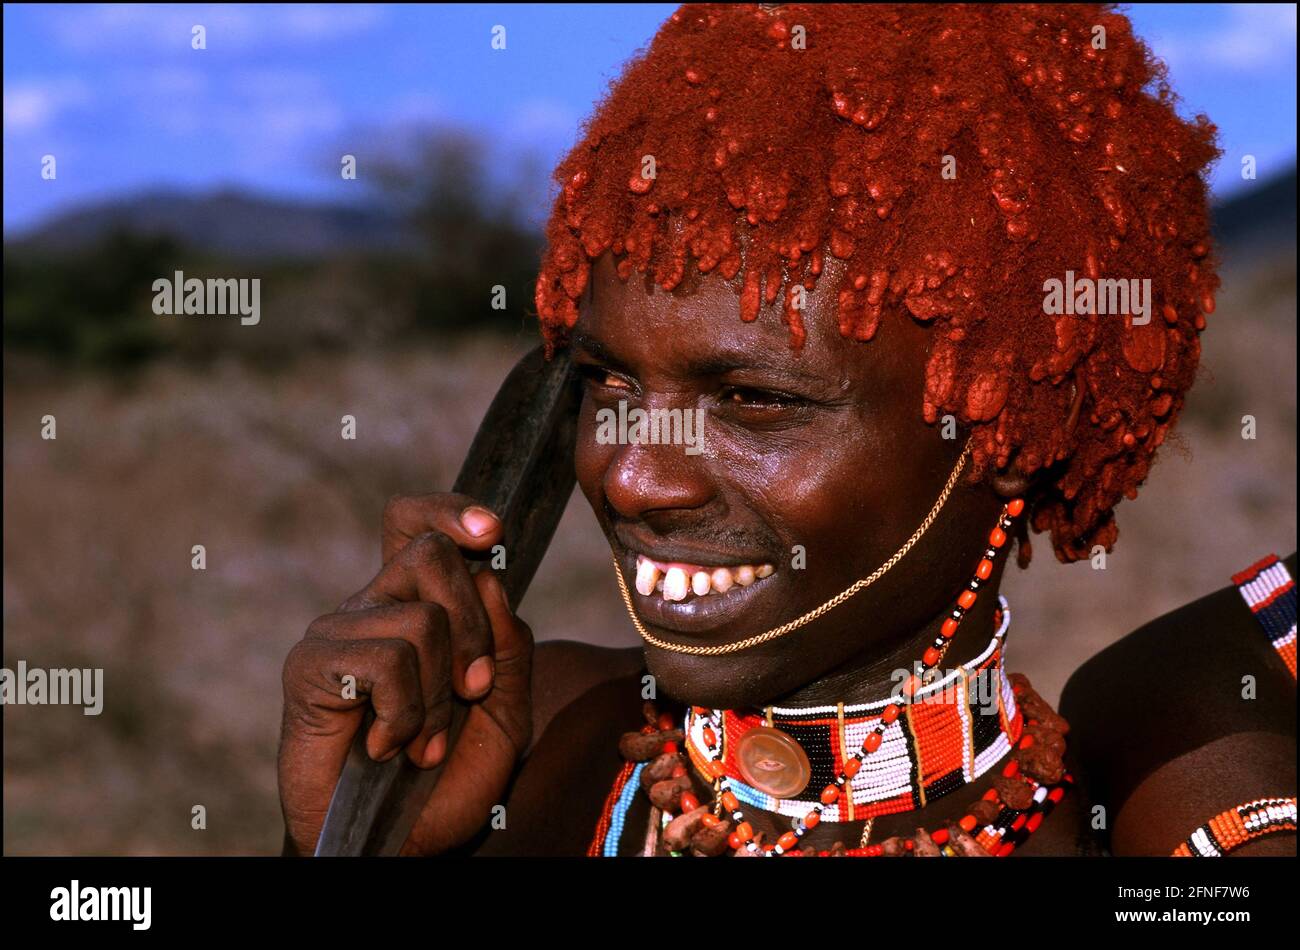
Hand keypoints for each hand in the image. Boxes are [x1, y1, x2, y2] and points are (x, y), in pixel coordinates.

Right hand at [278, 493, 532, 855]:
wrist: (400, 841)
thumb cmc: (448, 776)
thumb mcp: (506, 711)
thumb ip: (511, 646)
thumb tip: (490, 582)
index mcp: (417, 605)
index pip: (416, 525)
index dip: (451, 511)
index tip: (492, 532)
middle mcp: (374, 607)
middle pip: (432, 555)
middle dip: (473, 628)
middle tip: (471, 691)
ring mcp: (338, 631)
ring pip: (421, 619)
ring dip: (439, 698)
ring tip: (422, 742)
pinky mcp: (309, 666)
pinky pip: (386, 661)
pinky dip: (404, 716)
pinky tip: (385, 746)